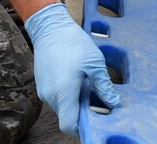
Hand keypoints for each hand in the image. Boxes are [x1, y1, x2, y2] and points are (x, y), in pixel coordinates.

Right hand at [24, 3, 119, 135]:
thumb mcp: (95, 63)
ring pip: (63, 107)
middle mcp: (51, 96)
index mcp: (64, 92)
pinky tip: (76, 78)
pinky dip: (67, 94)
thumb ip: (104, 86)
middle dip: (83, 111)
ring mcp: (44, 92)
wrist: (50, 29)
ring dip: (75, 101)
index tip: (96, 119)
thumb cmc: (74, 43)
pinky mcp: (42, 86)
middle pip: (67, 116)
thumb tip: (115, 103)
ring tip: (86, 82)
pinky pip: (56, 98)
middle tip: (96, 94)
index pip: (69, 125)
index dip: (83, 127)